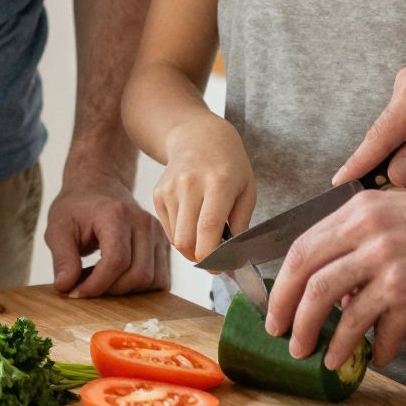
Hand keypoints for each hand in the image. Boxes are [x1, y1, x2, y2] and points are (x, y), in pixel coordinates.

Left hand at [46, 166, 170, 297]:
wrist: (99, 186)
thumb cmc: (77, 208)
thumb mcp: (58, 229)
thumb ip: (62, 258)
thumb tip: (65, 288)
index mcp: (116, 215)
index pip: (117, 261)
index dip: (96, 285)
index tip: (75, 292)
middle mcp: (144, 223)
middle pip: (138, 275)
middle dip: (110, 290)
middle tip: (86, 285)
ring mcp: (158, 234)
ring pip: (151, 280)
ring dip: (125, 291)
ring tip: (102, 278)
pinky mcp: (164, 245)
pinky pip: (160, 280)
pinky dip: (139, 288)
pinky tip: (118, 277)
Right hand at [152, 117, 256, 261]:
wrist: (198, 137)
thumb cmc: (229, 165)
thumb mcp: (248, 190)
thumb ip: (242, 225)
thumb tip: (234, 260)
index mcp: (217, 184)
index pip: (208, 228)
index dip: (212, 256)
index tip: (220, 269)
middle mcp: (189, 185)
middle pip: (186, 240)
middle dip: (200, 258)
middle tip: (214, 260)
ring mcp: (170, 189)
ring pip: (176, 239)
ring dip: (192, 247)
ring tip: (206, 235)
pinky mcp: (157, 194)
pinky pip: (168, 229)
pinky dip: (181, 234)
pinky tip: (193, 220)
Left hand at [264, 187, 405, 371]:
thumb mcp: (401, 217)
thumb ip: (365, 245)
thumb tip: (339, 292)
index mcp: (361, 210)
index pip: (302, 246)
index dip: (283, 283)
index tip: (277, 308)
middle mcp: (367, 231)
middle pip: (305, 275)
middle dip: (287, 312)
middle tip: (284, 337)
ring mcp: (386, 260)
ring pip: (329, 303)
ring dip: (319, 336)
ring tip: (319, 357)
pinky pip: (373, 327)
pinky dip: (369, 348)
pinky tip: (372, 359)